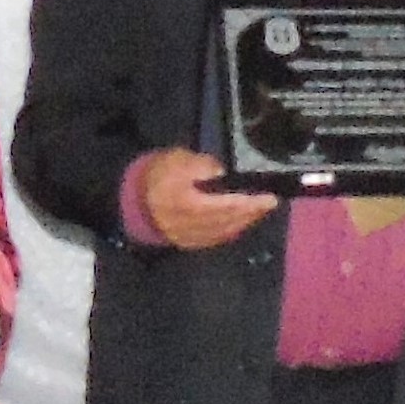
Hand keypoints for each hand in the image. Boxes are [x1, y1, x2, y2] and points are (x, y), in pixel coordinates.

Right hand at [130, 149, 279, 252]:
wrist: (134, 202)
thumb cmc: (157, 176)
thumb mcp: (175, 160)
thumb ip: (199, 165)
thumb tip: (221, 172)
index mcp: (188, 204)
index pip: (227, 205)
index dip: (251, 203)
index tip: (269, 198)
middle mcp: (192, 225)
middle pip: (230, 221)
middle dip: (253, 213)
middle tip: (270, 203)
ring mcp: (191, 237)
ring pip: (225, 232)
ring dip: (245, 222)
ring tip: (259, 210)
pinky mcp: (189, 243)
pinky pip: (216, 238)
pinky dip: (232, 230)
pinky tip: (240, 221)